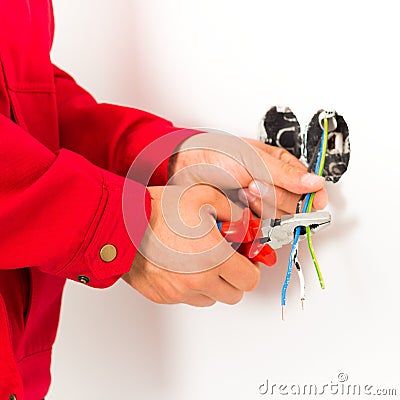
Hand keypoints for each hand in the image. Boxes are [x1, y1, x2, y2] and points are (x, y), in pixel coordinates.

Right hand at [123, 185, 259, 305]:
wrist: (122, 222)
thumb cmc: (159, 210)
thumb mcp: (205, 197)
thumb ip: (234, 212)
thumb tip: (245, 225)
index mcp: (215, 259)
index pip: (250, 280)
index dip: (251, 268)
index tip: (246, 259)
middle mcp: (198, 281)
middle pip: (233, 294)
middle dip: (233, 277)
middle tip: (225, 259)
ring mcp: (179, 292)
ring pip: (210, 298)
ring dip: (212, 283)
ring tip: (199, 260)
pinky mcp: (162, 297)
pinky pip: (186, 297)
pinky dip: (189, 286)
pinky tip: (180, 264)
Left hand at [169, 133, 327, 216]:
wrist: (187, 168)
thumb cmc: (219, 154)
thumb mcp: (254, 159)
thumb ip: (286, 174)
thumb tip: (316, 183)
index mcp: (283, 167)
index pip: (312, 188)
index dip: (312, 198)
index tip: (308, 202)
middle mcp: (276, 187)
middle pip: (295, 207)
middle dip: (274, 197)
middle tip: (254, 183)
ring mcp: (262, 204)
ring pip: (278, 218)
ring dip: (260, 206)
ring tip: (242, 190)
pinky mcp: (249, 219)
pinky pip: (261, 228)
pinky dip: (251, 220)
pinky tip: (238, 206)